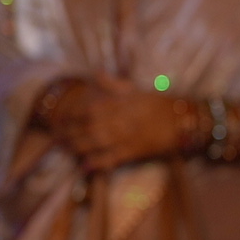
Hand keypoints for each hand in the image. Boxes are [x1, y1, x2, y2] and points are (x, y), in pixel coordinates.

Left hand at [49, 74, 181, 171]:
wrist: (182, 120)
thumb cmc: (159, 104)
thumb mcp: (135, 89)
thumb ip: (113, 83)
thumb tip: (96, 73)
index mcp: (118, 103)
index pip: (86, 109)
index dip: (70, 117)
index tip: (60, 121)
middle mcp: (118, 119)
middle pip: (86, 128)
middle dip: (69, 134)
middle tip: (57, 140)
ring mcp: (125, 136)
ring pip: (94, 143)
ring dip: (78, 148)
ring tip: (67, 151)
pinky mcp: (134, 151)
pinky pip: (111, 158)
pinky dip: (97, 163)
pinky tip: (85, 166)